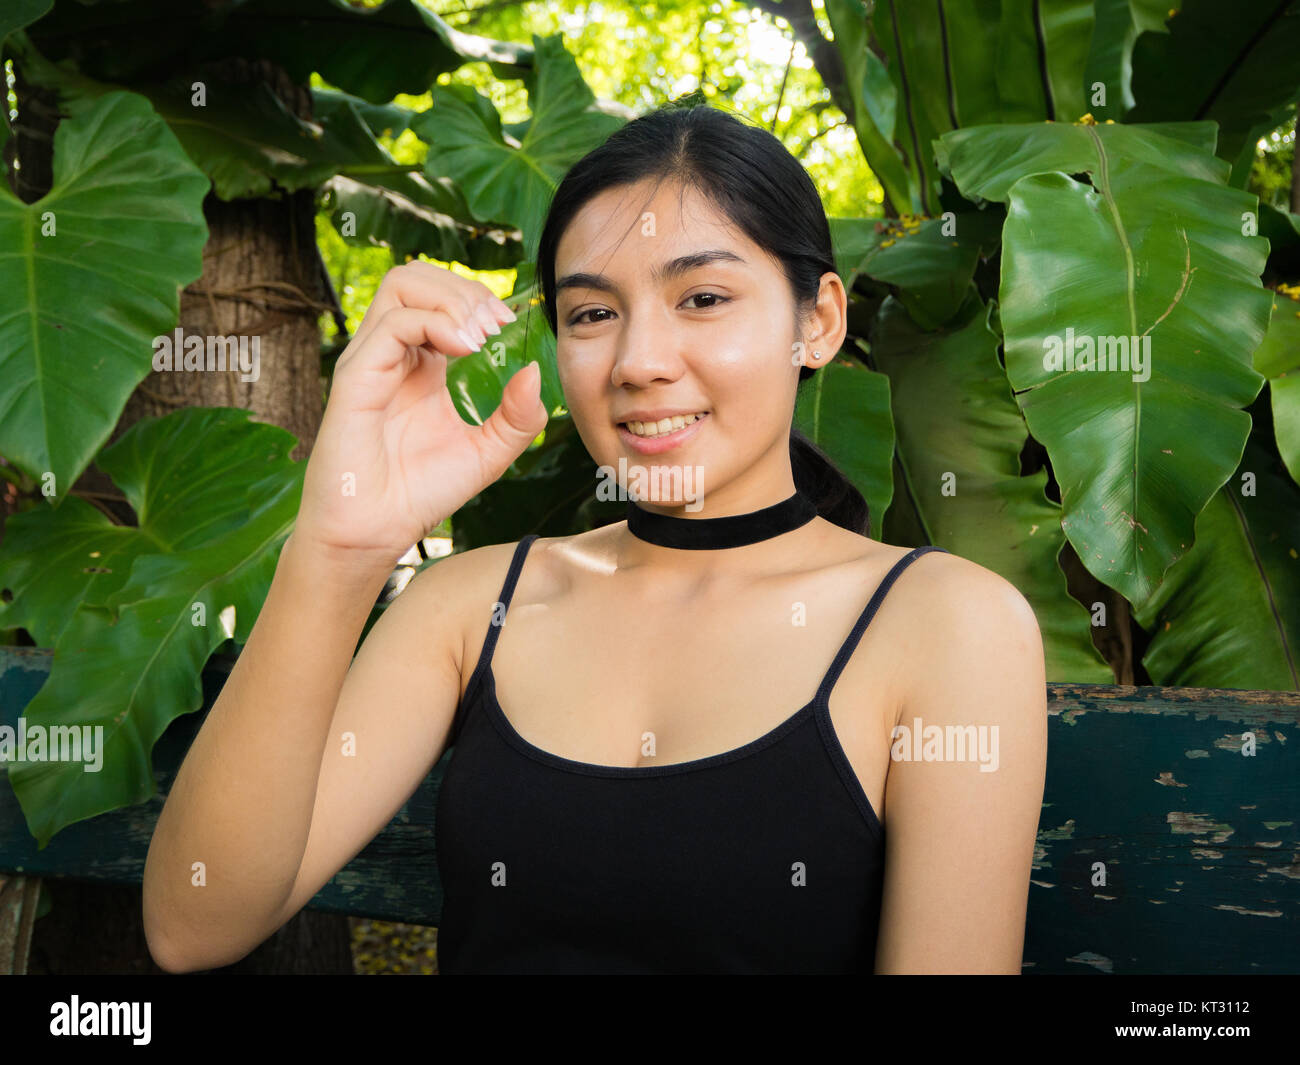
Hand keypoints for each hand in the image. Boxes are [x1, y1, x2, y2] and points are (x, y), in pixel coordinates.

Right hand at [294, 261, 547, 562]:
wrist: (375, 532)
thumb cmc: (418, 494)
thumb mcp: (487, 453)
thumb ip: (518, 417)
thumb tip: (535, 371)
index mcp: (420, 364)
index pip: (440, 297)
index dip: (477, 298)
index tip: (509, 324)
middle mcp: (392, 354)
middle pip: (418, 277)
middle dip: (465, 289)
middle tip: (498, 324)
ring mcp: (371, 360)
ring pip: (400, 284)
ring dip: (451, 297)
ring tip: (480, 334)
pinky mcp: (355, 376)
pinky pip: (392, 324)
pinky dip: (435, 323)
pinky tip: (464, 349)